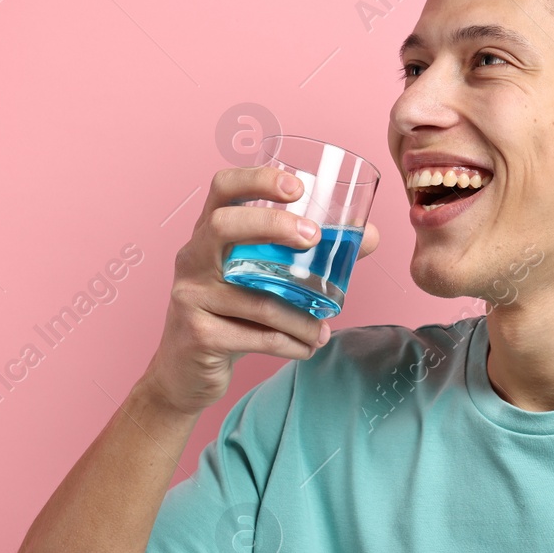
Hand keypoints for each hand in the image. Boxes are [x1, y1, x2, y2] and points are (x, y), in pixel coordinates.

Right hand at [135, 164, 380, 416]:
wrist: (185, 373)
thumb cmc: (232, 316)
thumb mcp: (262, 280)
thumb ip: (308, 257)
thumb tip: (368, 236)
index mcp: (209, 234)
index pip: (222, 189)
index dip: (257, 179)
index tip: (296, 187)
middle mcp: (192, 257)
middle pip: (225, 226)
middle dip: (272, 226)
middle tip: (314, 239)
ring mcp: (191, 295)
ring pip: (256, 300)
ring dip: (300, 318)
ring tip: (323, 329)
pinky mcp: (199, 334)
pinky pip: (256, 337)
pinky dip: (290, 344)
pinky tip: (306, 348)